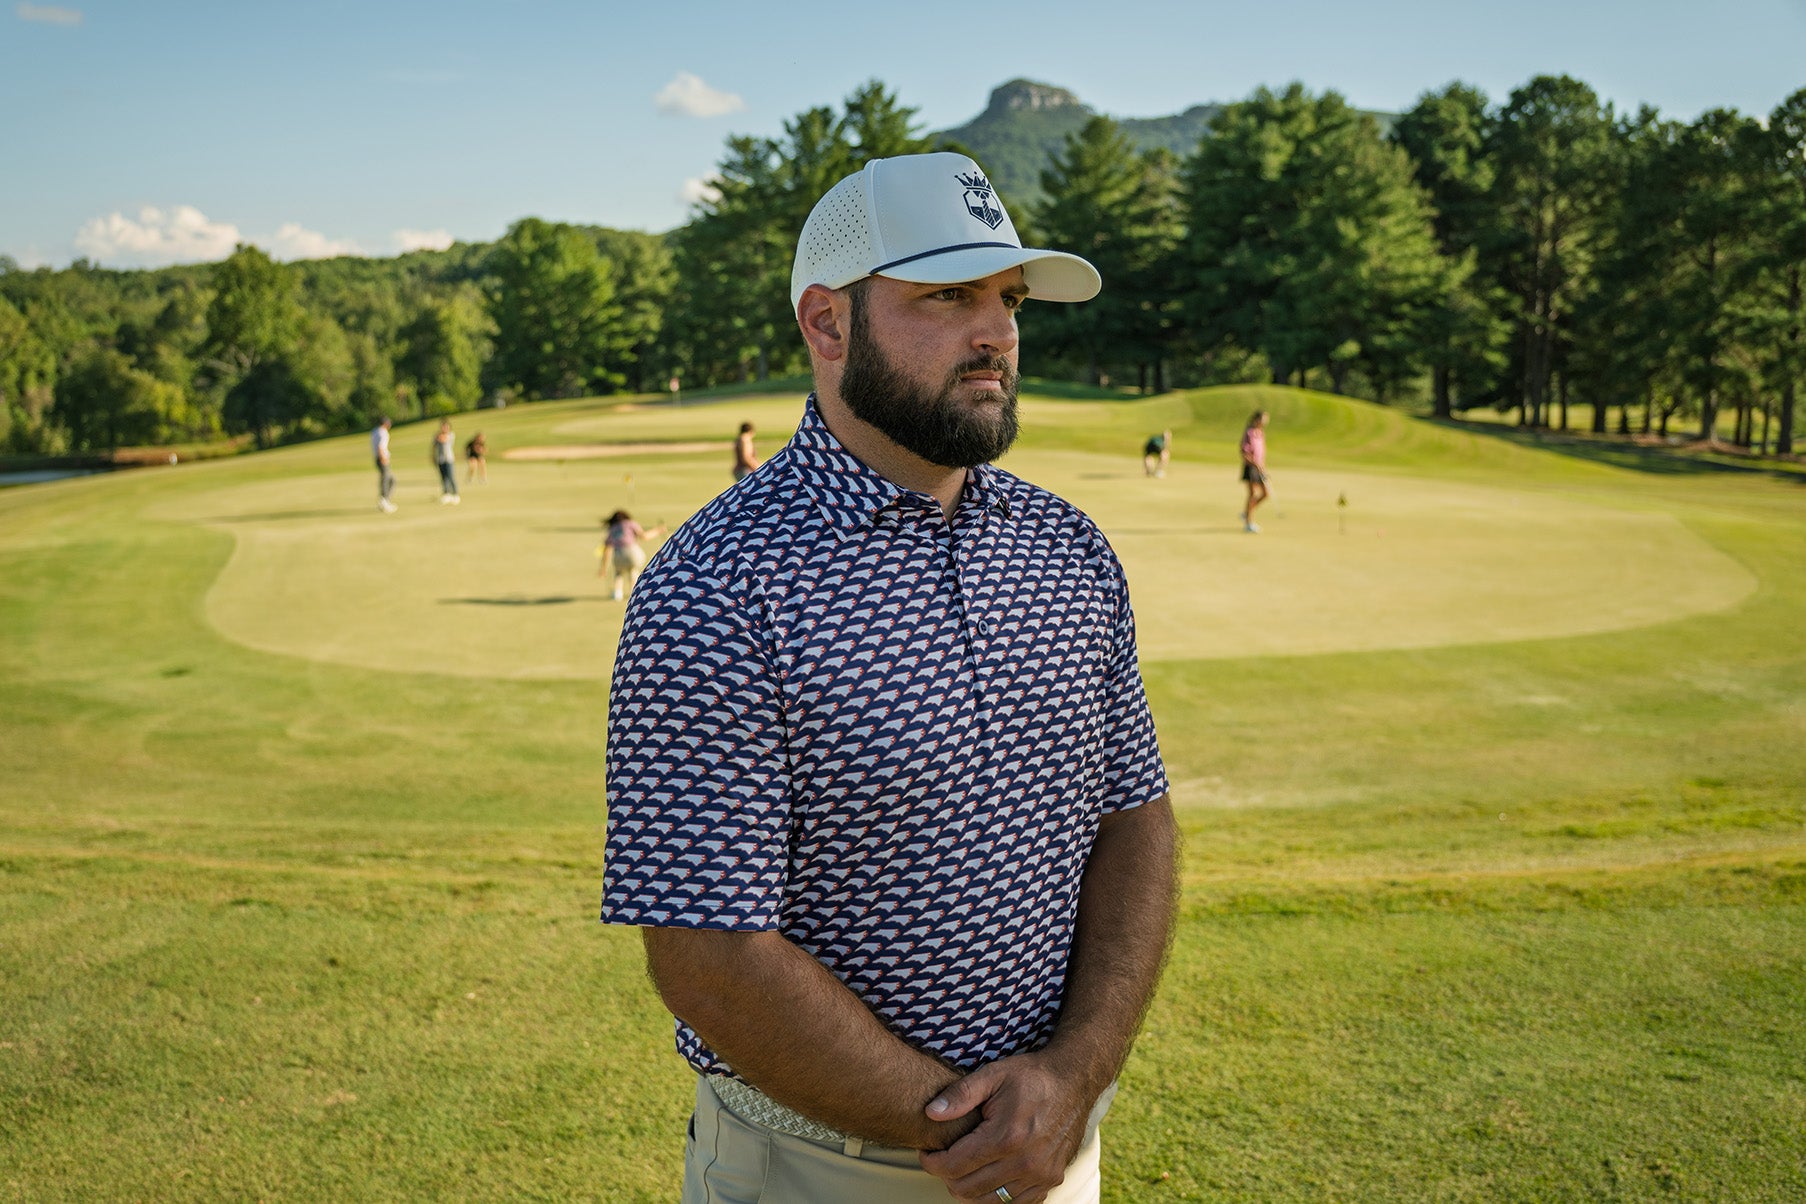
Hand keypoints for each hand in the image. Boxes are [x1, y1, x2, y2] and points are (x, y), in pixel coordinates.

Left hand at [916, 1053, 1090, 1203]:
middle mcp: (1025, 1163)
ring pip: (989, 1201)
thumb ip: (960, 1095)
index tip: (927, 1152)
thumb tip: (930, 1113)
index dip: (932, 1162)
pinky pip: (1015, 1203)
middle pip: (967, 1189)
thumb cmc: (1030, 1076)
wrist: (1073, 1082)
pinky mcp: (1051, 1180)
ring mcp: (1041, 1176)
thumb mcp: (993, 1075)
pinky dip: (997, 1195)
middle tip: (944, 1158)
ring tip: (965, 1165)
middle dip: (947, 1176)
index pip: (954, 1166)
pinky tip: (990, 1174)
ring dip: (970, 1188)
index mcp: (1007, 1137)